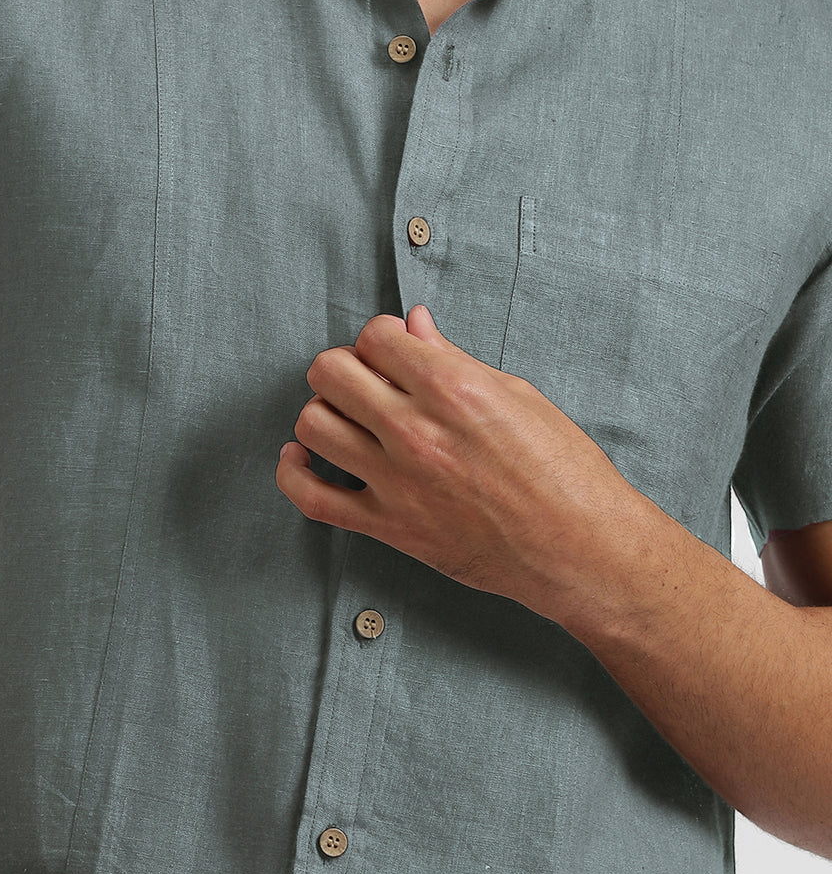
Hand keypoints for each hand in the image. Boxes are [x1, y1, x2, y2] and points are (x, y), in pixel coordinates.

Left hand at [276, 305, 656, 624]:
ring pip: (312, 425)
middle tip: (367, 381)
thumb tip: (414, 324)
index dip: (383, 339)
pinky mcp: (389, 527)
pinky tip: (301, 458)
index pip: (375, 336)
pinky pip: (311, 497)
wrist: (581, 549)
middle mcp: (415, 430)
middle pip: (329, 372)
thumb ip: (452, 358)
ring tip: (347, 418)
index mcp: (451, 388)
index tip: (394, 352)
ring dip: (323, 413)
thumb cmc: (564, 470)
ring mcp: (396, 481)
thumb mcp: (517, 396)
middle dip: (345, 367)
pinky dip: (293, 473)